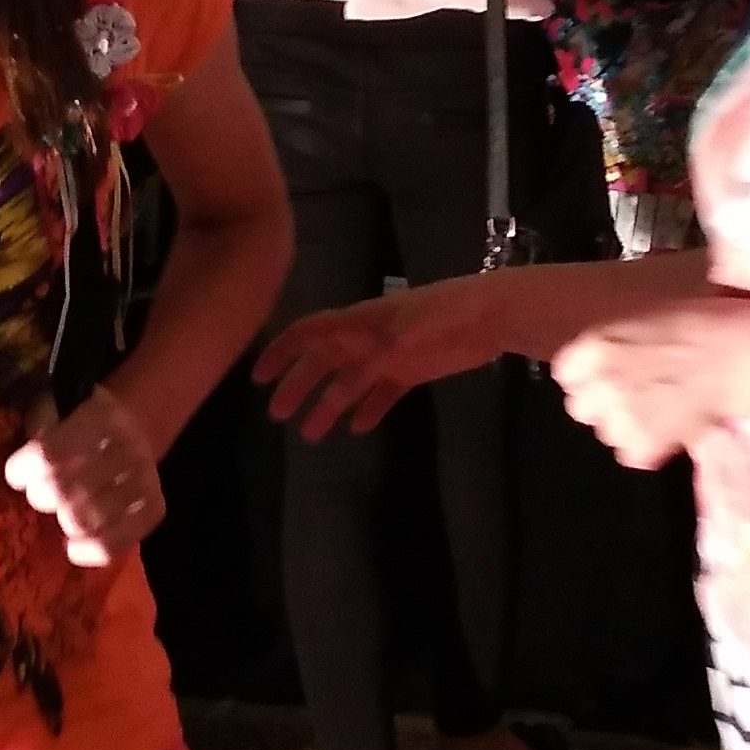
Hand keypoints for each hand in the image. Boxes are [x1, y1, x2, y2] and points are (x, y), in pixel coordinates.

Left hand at [4, 386, 163, 567]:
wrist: (135, 427)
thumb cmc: (80, 423)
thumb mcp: (56, 408)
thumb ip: (38, 429)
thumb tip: (21, 469)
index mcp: (99, 417)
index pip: (48, 455)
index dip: (22, 470)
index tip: (18, 475)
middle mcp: (127, 447)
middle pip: (63, 491)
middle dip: (42, 497)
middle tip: (42, 494)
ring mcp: (144, 479)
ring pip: (86, 521)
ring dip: (63, 523)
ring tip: (61, 514)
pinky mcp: (155, 508)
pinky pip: (115, 544)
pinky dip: (89, 551)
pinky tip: (74, 546)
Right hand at [253, 279, 496, 438]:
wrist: (490, 313)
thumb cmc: (445, 314)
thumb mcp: (404, 332)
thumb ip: (372, 355)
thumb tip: (341, 383)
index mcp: (359, 321)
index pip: (309, 333)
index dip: (282, 352)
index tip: (259, 377)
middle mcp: (367, 338)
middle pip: (323, 362)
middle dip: (297, 386)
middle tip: (277, 415)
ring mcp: (389, 355)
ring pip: (350, 383)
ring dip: (328, 406)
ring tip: (312, 435)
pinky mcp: (412, 370)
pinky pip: (383, 393)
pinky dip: (369, 409)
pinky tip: (358, 428)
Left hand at [552, 302, 741, 468]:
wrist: (738, 355)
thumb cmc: (696, 326)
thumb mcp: (637, 321)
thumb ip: (607, 347)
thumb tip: (589, 370)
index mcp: (593, 346)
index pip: (565, 375)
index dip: (588, 377)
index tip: (610, 375)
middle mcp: (599, 383)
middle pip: (580, 408)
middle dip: (603, 404)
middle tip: (638, 393)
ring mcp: (620, 418)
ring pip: (607, 433)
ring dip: (628, 425)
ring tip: (662, 407)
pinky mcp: (643, 446)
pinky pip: (632, 454)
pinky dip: (650, 446)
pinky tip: (672, 425)